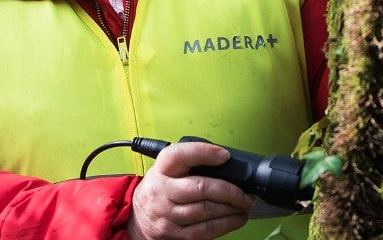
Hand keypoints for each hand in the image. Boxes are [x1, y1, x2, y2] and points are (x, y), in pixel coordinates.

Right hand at [126, 140, 253, 239]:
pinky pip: (204, 230)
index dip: (205, 152)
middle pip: (200, 188)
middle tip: (245, 193)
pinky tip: (235, 219)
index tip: (224, 155)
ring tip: (244, 205)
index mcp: (162, 168)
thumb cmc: (158, 189)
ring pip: (206, 211)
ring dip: (232, 209)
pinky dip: (225, 225)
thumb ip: (189, 163)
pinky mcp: (174, 233)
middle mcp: (162, 190)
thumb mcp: (166, 169)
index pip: (181, 154)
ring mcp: (167, 214)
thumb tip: (224, 161)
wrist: (137, 217)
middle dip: (229, 191)